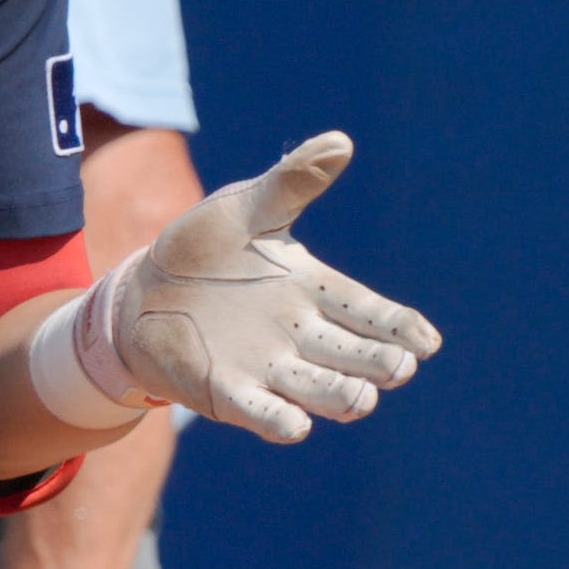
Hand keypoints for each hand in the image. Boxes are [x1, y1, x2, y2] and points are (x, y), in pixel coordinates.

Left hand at [78, 132, 441, 441]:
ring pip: (317, 389)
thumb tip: (341, 142)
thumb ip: (291, 183)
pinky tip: (296, 426)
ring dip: (340, 396)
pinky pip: (261, 412)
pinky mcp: (229, 393)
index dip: (399, 327)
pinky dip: (278, 418)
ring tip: (363, 399)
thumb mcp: (245, 208)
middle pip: (352, 355)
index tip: (426, 342)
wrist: (142, 294)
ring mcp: (267, 368)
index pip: (367, 311)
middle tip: (400, 366)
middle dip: (377, 363)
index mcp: (312, 289)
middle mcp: (299, 335)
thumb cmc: (204, 250)